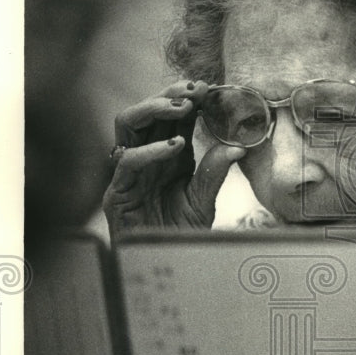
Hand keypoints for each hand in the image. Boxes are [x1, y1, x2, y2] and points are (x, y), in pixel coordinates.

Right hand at [103, 80, 245, 236]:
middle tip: (194, 90)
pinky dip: (150, 150)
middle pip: (145, 113)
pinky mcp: (116, 193)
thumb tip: (238, 146)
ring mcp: (128, 174)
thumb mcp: (204, 202)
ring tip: (182, 107)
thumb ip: (215, 173)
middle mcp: (145, 158)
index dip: (186, 98)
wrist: (163, 267)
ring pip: (126, 125)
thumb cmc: (179, 235)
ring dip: (153, 109)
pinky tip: (175, 145)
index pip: (171, 118)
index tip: (208, 87)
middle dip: (167, 95)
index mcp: (166, 156)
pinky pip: (126, 162)